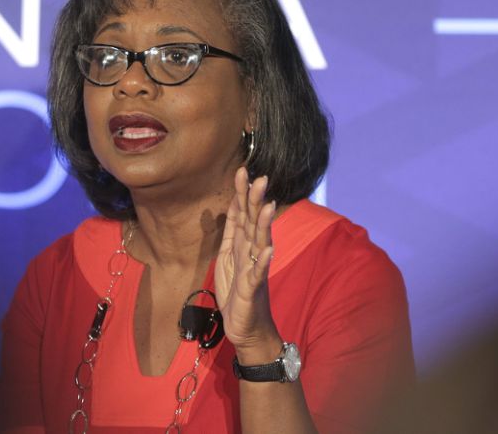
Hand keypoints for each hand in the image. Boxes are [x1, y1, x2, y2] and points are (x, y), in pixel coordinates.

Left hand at [215, 167, 281, 359]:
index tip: (242, 170)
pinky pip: (259, 272)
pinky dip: (263, 261)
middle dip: (255, 200)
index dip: (242, 193)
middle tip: (260, 178)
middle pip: (254, 222)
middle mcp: (252, 252)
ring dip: (264, 224)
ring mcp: (255, 268)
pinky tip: (268, 249)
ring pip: (260, 242)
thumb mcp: (228, 257)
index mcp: (242, 245)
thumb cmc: (237, 292)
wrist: (246, 327)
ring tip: (268, 205)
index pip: (243, 213)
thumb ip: (232, 232)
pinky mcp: (254, 287)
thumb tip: (233, 206)